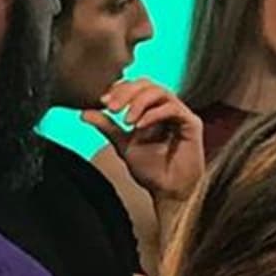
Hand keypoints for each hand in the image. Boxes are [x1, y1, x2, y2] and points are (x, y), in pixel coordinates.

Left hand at [88, 82, 203, 201]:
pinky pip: (172, 108)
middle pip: (147, 84)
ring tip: (126, 120)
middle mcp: (167, 107)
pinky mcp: (192, 123)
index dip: (119, 90)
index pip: (136, 87)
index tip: (102, 102)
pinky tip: (140, 126)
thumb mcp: (123, 144)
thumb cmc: (151, 169)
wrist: (167, 191)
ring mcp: (180, 114)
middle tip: (111, 107)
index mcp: (152, 109)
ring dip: (138, 102)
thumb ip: (107, 127)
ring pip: (159, 92)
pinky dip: (153, 114)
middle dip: (126, 93)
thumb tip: (84, 112)